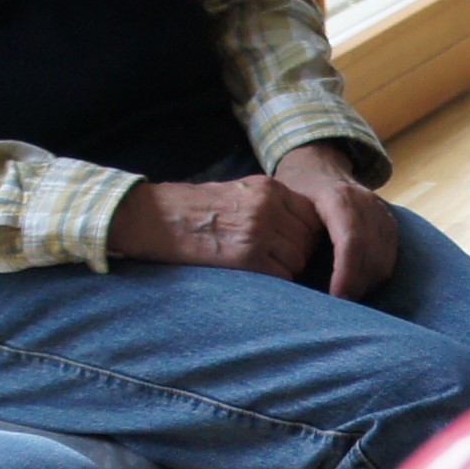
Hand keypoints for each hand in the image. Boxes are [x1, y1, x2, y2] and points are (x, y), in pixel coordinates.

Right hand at [108, 175, 322, 280]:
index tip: (292, 241)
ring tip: (262, 265)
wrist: (157, 218)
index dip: (306, 231)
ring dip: (287, 267)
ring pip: (298, 259)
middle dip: (297, 251)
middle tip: (277, 257)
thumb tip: (301, 225)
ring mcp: (259, 232)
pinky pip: (282, 276)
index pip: (312, 214)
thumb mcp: (239, 190)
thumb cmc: (195, 207)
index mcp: (268, 188)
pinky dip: (275, 280)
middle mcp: (268, 207)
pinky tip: (255, 274)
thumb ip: (271, 202)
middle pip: (308, 239)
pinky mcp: (248, 258)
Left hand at [274, 140, 398, 299]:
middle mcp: (367, 203)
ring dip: (366, 285)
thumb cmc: (298, 190)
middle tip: (336, 308)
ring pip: (383, 261)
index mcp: (339, 197)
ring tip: (344, 300)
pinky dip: (374, 278)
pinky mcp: (390, 226)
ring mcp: (382, 214)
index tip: (335, 298)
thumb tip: (288, 274)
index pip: (351, 241)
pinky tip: (356, 287)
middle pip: (371, 255)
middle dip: (355, 286)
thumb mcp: (287, 202)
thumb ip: (291, 230)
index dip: (346, 274)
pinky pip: (389, 260)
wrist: (319, 166)